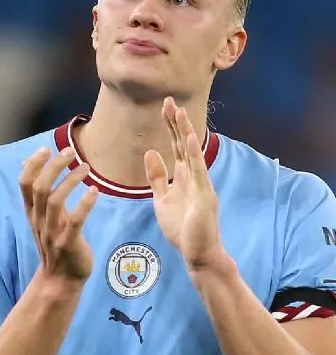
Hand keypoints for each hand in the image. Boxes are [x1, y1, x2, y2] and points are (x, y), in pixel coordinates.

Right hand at [20, 146, 97, 281]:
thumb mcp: (44, 219)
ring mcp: (52, 234)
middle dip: (54, 166)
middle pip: (40, 187)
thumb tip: (28, 166)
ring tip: (86, 168)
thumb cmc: (56, 245)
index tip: (46, 149)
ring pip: (54, 201)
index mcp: (33, 214)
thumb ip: (40, 195)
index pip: (25, 184)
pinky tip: (94, 192)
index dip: (33, 164)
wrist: (60, 281)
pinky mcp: (68, 244)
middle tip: (71, 152)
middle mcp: (40, 222)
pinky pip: (74, 221)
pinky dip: (84, 204)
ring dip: (70, 180)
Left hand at [144, 98, 226, 272]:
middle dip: (176, 123)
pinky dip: (193, 155)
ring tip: (179, 111)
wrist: (198, 253)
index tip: (164, 106)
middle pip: (183, 144)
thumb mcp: (162, 200)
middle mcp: (195, 177)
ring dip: (185, 132)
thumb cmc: (182, 230)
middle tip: (168, 100)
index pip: (176, 146)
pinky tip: (187, 139)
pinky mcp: (204, 197)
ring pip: (192, 153)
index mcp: (184, 177)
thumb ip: (157, 177)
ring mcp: (201, 185)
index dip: (170, 127)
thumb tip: (150, 152)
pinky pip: (198, 172)